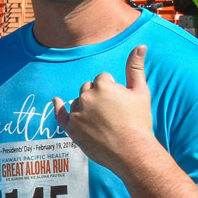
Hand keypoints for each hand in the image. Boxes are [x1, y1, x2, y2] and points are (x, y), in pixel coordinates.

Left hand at [53, 45, 154, 174]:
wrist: (132, 151)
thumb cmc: (139, 121)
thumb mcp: (140, 91)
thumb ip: (136, 67)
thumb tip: (140, 46)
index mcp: (102, 85)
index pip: (102, 79)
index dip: (112, 90)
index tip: (120, 103)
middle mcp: (86, 97)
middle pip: (88, 89)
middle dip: (97, 97)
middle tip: (112, 113)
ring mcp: (76, 113)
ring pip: (78, 102)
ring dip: (86, 107)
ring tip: (103, 122)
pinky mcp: (71, 129)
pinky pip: (60, 114)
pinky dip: (58, 106)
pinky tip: (57, 100)